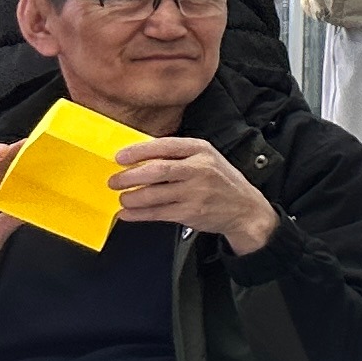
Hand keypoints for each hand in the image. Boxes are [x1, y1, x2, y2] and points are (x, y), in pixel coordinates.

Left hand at [106, 136, 278, 252]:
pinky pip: (156, 213)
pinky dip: (137, 214)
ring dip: (131, 198)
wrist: (246, 209)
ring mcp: (196, 192)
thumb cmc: (222, 182)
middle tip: (115, 181)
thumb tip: (140, 158)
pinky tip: (127, 213)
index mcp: (202, 150)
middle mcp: (200, 169)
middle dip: (129, 177)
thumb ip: (179, 156)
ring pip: (153, 194)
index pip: (165, 146)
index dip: (138, 151)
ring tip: (123, 198)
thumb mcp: (208, 159)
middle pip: (157, 170)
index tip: (120, 157)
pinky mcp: (191, 213)